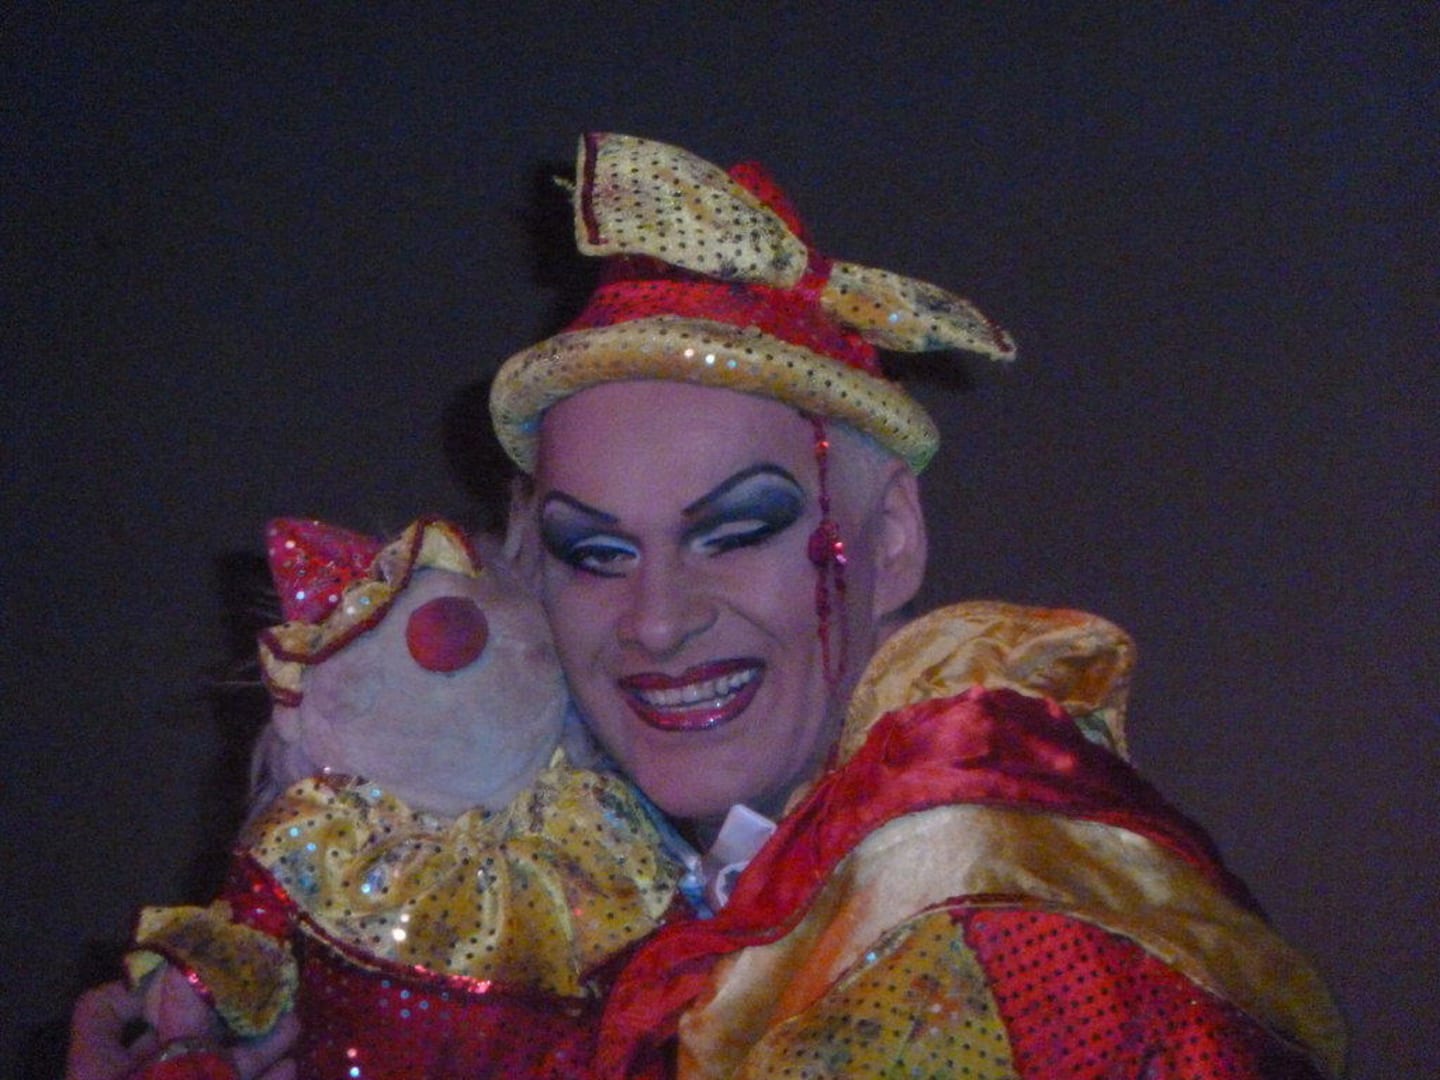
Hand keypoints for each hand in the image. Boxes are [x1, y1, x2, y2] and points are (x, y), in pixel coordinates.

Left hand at [66, 980, 299, 1079]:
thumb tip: (184, 976)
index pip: (103, 1012)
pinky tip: (295, 1067)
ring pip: (216, 1068)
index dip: (139, 984)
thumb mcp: (169, 1078)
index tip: (191, 970)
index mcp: (101, 1075)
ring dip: (257, 1044)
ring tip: (294, 1024)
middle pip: (174, 1035)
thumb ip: (178, 1036)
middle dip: (225, 1011)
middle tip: (263, 988)